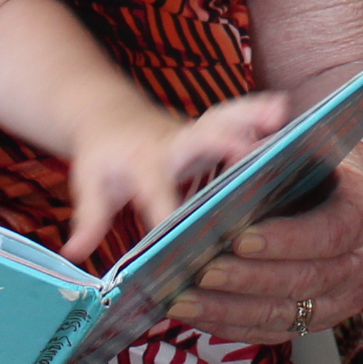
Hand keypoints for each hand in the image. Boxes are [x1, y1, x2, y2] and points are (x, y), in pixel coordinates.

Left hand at [61, 92, 288, 265]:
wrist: (112, 118)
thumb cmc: (105, 160)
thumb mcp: (91, 186)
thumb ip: (90, 218)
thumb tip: (73, 253)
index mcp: (145, 161)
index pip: (158, 188)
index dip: (168, 209)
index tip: (180, 229)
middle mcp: (175, 142)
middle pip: (200, 136)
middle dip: (224, 142)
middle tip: (249, 149)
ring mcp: (197, 132)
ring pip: (226, 118)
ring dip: (253, 114)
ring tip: (282, 110)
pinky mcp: (214, 128)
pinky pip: (241, 118)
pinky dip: (263, 112)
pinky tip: (289, 112)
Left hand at [166, 139, 362, 343]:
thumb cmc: (330, 171)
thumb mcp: (315, 148)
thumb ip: (282, 147)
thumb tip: (241, 146)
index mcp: (362, 215)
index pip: (328, 233)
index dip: (285, 240)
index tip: (240, 239)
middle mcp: (359, 265)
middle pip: (302, 280)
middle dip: (247, 279)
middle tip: (203, 272)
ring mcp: (342, 299)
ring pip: (284, 314)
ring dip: (230, 310)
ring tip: (186, 300)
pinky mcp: (319, 321)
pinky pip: (273, 332)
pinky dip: (232, 326)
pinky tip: (199, 314)